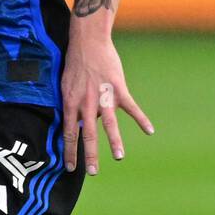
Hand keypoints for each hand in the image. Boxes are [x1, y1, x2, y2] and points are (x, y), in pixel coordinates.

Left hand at [61, 23, 153, 174]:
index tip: (70, 168)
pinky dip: (141, 119)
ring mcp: (103, 97)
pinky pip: (131, 107)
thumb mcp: (65, 86)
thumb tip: (76, 124)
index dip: (69, 152)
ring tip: (118, 158)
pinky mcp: (118, 89)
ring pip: (109, 124)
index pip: (69, 134)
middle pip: (87, 134)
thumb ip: (71, 106)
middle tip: (92, 172)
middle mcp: (86, 104)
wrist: (88, 42)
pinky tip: (149, 131)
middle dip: (89, 155)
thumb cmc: (75, 64)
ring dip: (114, 142)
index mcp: (70, 104)